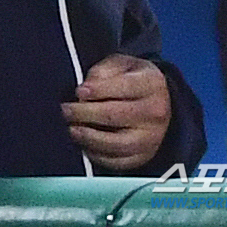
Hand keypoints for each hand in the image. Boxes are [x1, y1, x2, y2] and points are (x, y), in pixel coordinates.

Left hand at [61, 53, 170, 170]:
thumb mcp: (122, 64)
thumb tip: (87, 88)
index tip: (79, 91)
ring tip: (72, 129)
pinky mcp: (144, 156)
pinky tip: (84, 145)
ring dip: (89, 138)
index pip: (124, 87)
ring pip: (116, 143)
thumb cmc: (134, 79)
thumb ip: (105, 70)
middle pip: (116, 115)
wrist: (161, 101)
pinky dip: (98, 155)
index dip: (99, 90)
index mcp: (151, 84)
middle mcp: (155, 112)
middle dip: (86, 113)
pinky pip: (118, 162)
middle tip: (66, 110)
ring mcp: (151, 138)